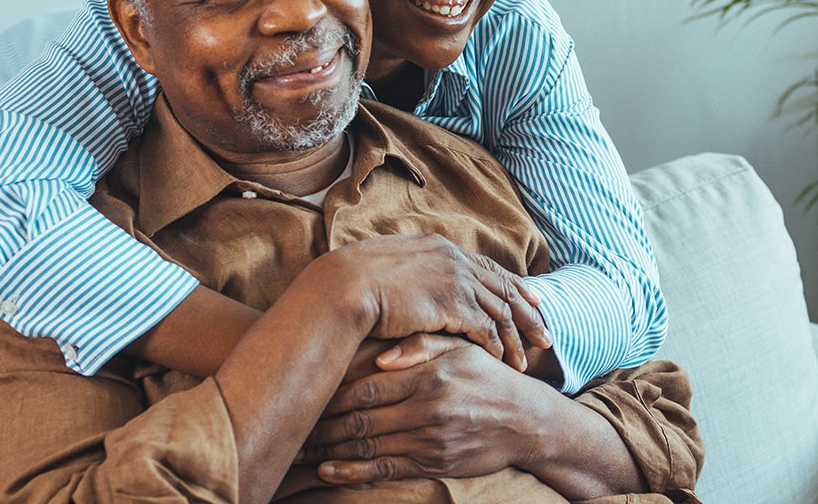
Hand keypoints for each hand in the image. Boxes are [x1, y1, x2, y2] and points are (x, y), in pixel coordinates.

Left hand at [298, 345, 537, 483]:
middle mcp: (426, 409)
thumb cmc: (486, 376)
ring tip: (299, 450)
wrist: (525, 420)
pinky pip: (386, 470)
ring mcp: (430, 440)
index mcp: (428, 375)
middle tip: (292, 425)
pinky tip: (328, 471)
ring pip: (368, 446)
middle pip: (360, 419)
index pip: (367, 387)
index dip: (331, 393)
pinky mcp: (434, 464)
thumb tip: (381, 354)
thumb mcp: (460, 348)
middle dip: (321, 425)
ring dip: (329, 450)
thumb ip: (421, 344)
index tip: (306, 393)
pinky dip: (353, 472)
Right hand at [330, 234, 550, 369]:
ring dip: (515, 337)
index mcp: (441, 247)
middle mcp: (454, 260)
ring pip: (500, 311)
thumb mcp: (389, 266)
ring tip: (527, 360)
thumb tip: (413, 283)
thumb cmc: (354, 281)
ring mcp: (455, 280)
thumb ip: (412, 272)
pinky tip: (502, 362)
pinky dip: (497, 346)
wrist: (344, 286)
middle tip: (546, 334)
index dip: (513, 284)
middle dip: (528, 313)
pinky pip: (485, 328)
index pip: (488, 267)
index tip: (533, 298)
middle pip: (504, 288)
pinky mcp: (452, 304)